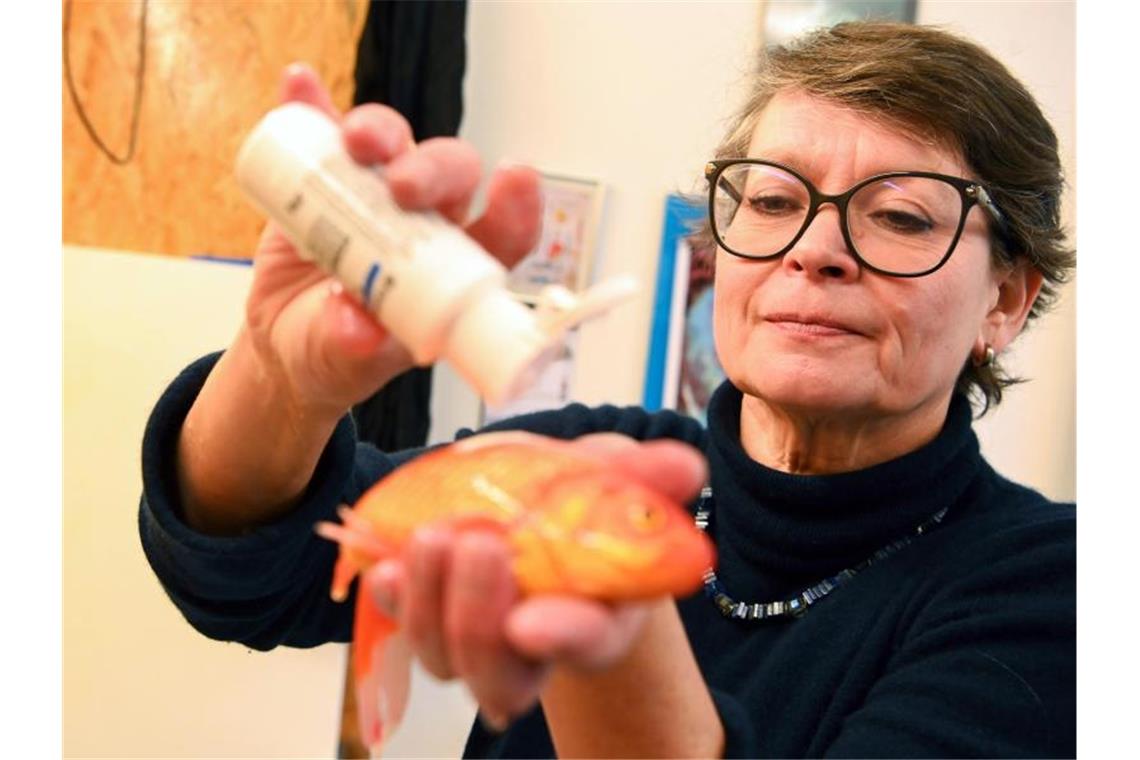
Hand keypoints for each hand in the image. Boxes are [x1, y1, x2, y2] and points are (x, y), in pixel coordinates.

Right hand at [244, 64, 542, 419]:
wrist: (284, 342)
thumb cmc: (337, 353)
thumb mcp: (345, 363)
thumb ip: (354, 348)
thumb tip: (359, 329)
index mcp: (451, 272)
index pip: (502, 233)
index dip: (516, 207)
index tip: (516, 180)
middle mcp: (423, 224)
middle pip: (448, 174)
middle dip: (432, 169)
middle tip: (401, 185)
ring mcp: (373, 194)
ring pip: (393, 143)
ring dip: (379, 131)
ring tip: (355, 141)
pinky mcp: (324, 177)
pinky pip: (322, 132)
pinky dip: (313, 106)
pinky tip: (301, 87)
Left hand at [361, 434, 707, 726]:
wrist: (544, 516)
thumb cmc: (586, 508)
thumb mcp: (618, 480)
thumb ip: (647, 477)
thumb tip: (686, 466)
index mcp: (599, 620)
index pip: (589, 643)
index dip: (564, 638)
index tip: (533, 622)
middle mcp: (534, 648)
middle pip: (501, 676)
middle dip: (479, 617)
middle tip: (479, 545)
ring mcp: (475, 639)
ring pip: (442, 659)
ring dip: (430, 602)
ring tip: (434, 535)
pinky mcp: (427, 612)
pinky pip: (399, 623)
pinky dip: (391, 597)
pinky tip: (387, 562)